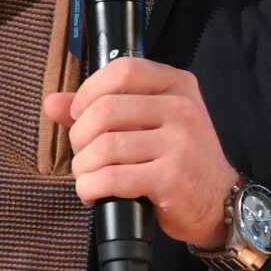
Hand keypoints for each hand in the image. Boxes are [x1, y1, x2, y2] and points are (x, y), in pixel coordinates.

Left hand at [44, 57, 236, 250]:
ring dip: (84, 167)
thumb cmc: (178, 160)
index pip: (122, 70)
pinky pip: (112, 178)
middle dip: (80, 137)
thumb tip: (53, 103)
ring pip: (104, 146)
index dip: (89, 92)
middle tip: (84, 155)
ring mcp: (180, 143)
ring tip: (89, 177)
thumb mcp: (149, 123)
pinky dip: (91, 188)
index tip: (80, 115)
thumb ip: (100, 107)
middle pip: (105, 109)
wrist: (218, 201)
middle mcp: (182, 109)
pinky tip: (94, 193)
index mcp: (176, 85)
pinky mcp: (172, 177)